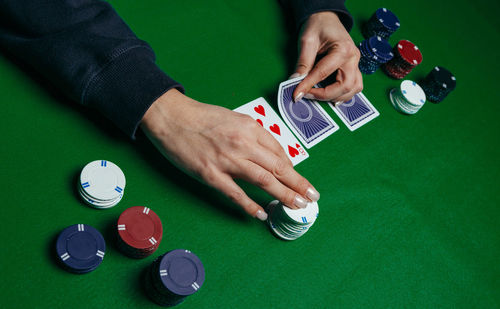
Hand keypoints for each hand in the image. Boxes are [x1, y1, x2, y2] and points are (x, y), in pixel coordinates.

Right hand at [140, 89, 319, 220]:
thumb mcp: (233, 118)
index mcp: (250, 127)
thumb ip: (251, 135)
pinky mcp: (210, 174)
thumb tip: (268, 154)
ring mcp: (227, 160)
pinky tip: (262, 214)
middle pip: (277, 167)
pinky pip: (235, 193)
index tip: (298, 179)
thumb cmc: (201, 116)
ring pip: (263, 180)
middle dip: (298, 183)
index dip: (291, 168)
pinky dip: (250, 205)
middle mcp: (243, 143)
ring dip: (284, 194)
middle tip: (312, 197)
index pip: (278, 150)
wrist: (171, 117)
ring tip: (297, 205)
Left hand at [292, 11, 362, 102]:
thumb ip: (303, 62)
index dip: (308, 86)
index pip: (323, 73)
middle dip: (326, 95)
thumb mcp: (307, 41)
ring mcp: (355, 63)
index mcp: (343, 49)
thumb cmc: (318, 26)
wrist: (326, 18)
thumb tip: (295, 81)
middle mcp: (353, 57)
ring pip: (353, 88)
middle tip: (307, 95)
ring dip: (337, 96)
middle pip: (345, 86)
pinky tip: (331, 96)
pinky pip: (354, 86)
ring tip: (319, 97)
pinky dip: (343, 94)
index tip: (297, 94)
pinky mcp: (353, 67)